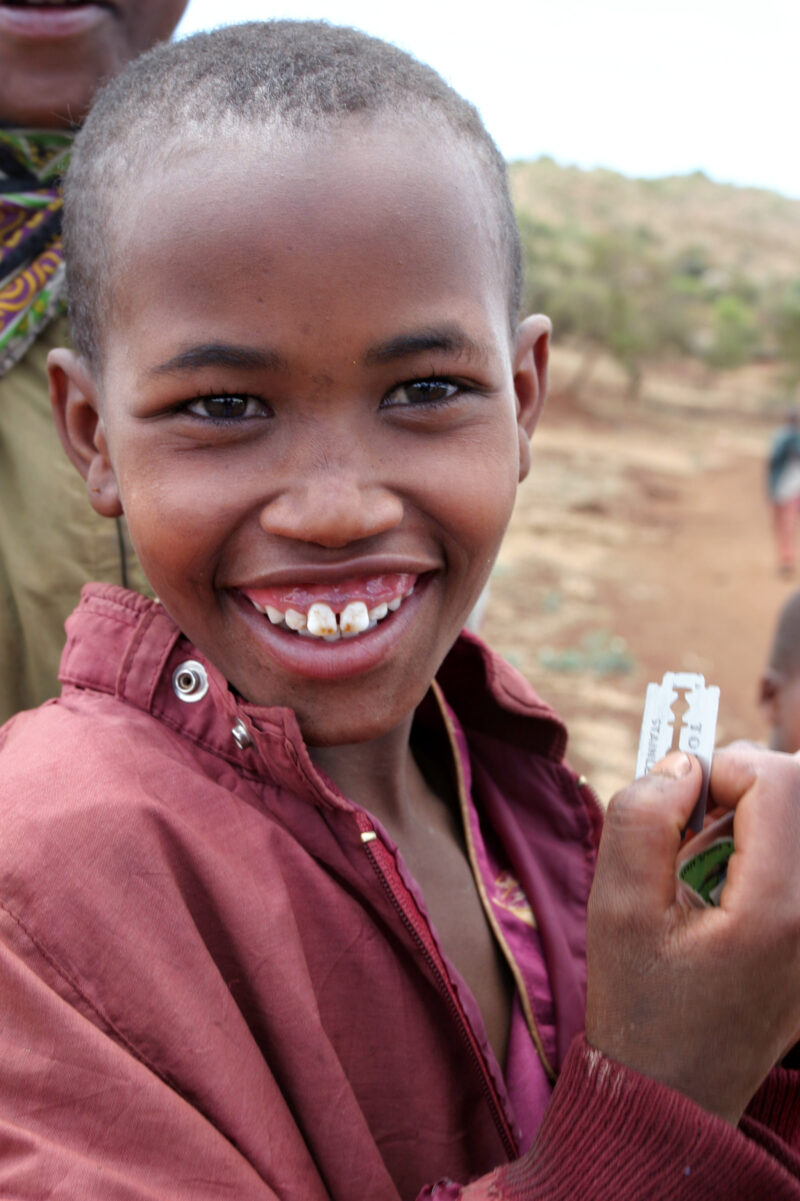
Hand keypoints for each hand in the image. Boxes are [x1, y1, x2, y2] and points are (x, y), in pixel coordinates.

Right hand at [585, 744, 799, 1123]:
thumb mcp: (616, 907)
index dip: (722, 767)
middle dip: (746, 784)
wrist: (674, 1096)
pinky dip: (769, 848)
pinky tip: (729, 885)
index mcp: (774, 909)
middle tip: (694, 823)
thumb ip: (642, 817)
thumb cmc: (639, 1004)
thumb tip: (682, 765)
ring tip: (707, 863)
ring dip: (758, 816)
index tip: (680, 800)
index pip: (777, 782)